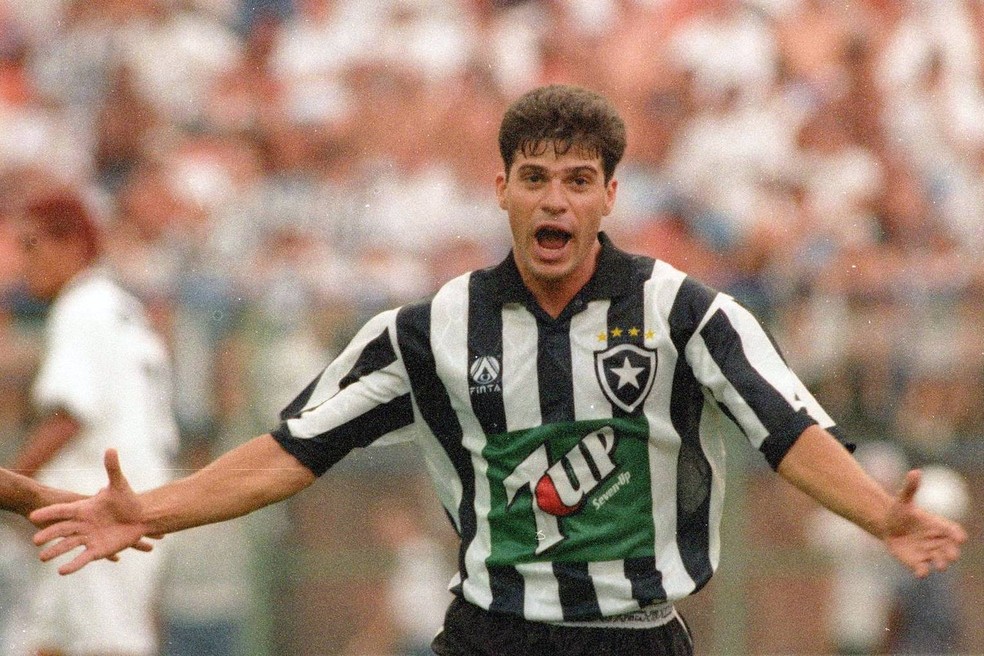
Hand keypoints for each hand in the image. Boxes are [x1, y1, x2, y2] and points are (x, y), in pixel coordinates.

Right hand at [30, 449, 150, 574]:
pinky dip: (73, 565)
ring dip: (56, 551)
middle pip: (61, 530)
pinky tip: (61, 571)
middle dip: (48, 535)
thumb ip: (113, 468)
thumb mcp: (119, 484)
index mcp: (85, 509)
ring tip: (42, 558)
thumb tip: (110, 448)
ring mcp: (90, 538)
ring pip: (68, 546)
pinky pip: (83, 559)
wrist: (141, 518)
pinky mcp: (98, 550)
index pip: (64, 510)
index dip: (50, 513)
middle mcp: (83, 524)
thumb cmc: (128, 500)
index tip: (33, 516)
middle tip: (34, 541)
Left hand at [884, 470, 967, 577]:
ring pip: (940, 561)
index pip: (953, 532)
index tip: (959, 537)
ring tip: (939, 565)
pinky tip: (920, 572)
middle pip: (951, 549)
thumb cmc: (900, 511)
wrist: (887, 525)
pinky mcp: (916, 562)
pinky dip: (922, 571)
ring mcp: (928, 553)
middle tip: (951, 554)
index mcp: (939, 526)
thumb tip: (915, 471)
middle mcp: (937, 542)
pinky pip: (922, 569)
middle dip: (952, 552)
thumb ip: (911, 488)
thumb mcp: (904, 499)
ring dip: (941, 563)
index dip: (957, 535)